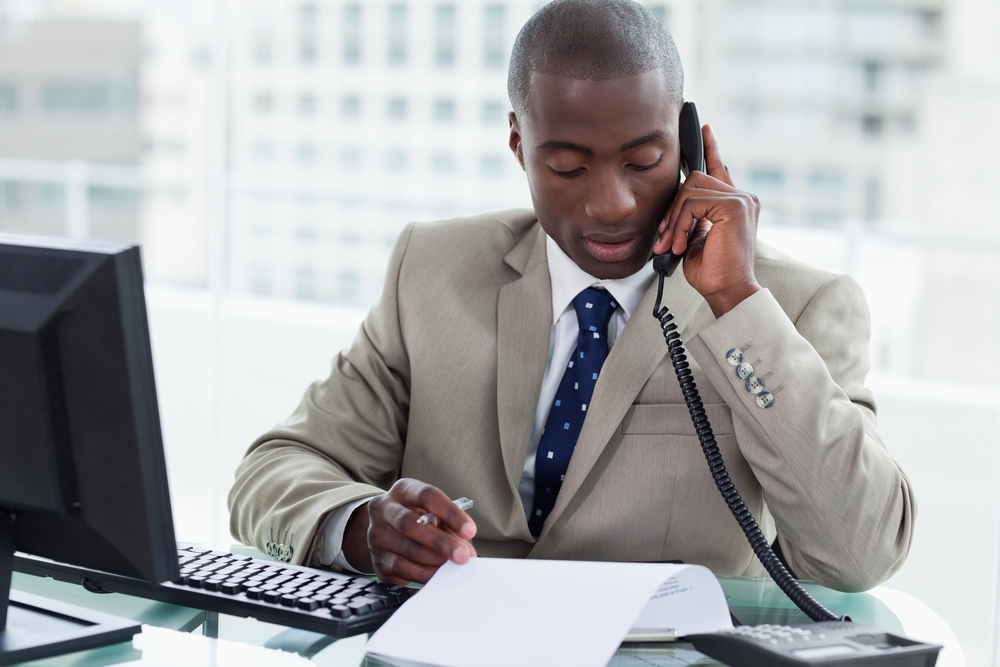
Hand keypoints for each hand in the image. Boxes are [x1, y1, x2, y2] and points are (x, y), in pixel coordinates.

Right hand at [342, 479, 476, 585]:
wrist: (385, 531)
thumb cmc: (416, 518)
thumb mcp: (431, 512)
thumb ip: (448, 525)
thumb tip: (466, 550)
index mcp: (403, 490)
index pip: (427, 496)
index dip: (450, 514)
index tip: (470, 530)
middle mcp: (384, 508)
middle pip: (410, 523)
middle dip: (441, 542)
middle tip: (463, 555)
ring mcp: (377, 534)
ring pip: (407, 549)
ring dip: (435, 560)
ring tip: (453, 566)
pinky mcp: (377, 558)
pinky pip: (401, 568)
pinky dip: (423, 573)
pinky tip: (438, 575)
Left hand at [652, 124, 761, 317]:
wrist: (727, 291)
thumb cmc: (712, 272)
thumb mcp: (696, 237)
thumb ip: (692, 216)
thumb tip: (675, 205)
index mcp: (734, 203)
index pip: (719, 168)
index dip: (710, 147)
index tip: (703, 127)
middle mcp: (743, 197)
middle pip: (693, 179)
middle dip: (672, 208)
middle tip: (665, 238)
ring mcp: (741, 199)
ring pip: (690, 189)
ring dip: (674, 219)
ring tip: (673, 244)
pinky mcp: (734, 206)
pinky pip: (692, 202)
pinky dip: (680, 224)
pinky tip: (683, 244)